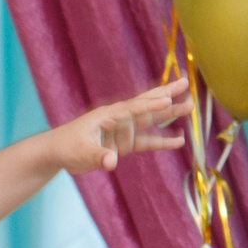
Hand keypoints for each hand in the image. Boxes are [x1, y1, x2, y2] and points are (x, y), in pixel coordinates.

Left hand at [41, 78, 190, 174]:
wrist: (58, 152)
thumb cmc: (67, 147)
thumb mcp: (82, 152)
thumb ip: (98, 157)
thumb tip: (112, 163)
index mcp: (108, 115)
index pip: (133, 108)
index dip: (150, 104)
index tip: (167, 99)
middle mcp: (118, 119)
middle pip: (146, 104)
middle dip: (165, 94)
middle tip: (185, 84)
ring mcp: (123, 130)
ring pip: (150, 119)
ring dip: (169, 114)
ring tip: (189, 106)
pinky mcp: (124, 143)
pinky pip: (147, 141)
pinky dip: (162, 141)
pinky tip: (179, 141)